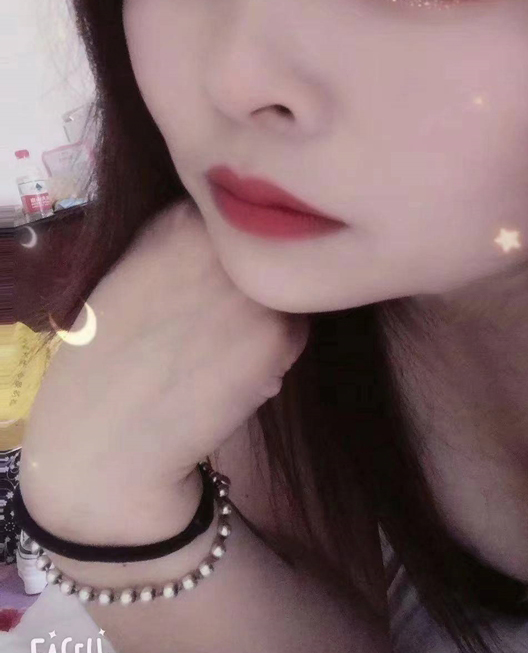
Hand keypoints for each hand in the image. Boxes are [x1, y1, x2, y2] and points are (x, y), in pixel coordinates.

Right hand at [19, 196, 308, 533]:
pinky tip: (233, 375)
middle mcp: (221, 242)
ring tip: (220, 348)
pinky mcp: (280, 335)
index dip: (226, 254)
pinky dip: (276, 353)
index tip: (199, 284)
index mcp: (179, 218)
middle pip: (266, 249)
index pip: (234, 218)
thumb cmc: (107, 354)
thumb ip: (185, 238)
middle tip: (212, 320)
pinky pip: (295, 332)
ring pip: (287, 290)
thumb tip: (239, 231)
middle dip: (252, 280)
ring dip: (270, 315)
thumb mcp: (134, 266)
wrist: (106, 434)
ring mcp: (254, 286)